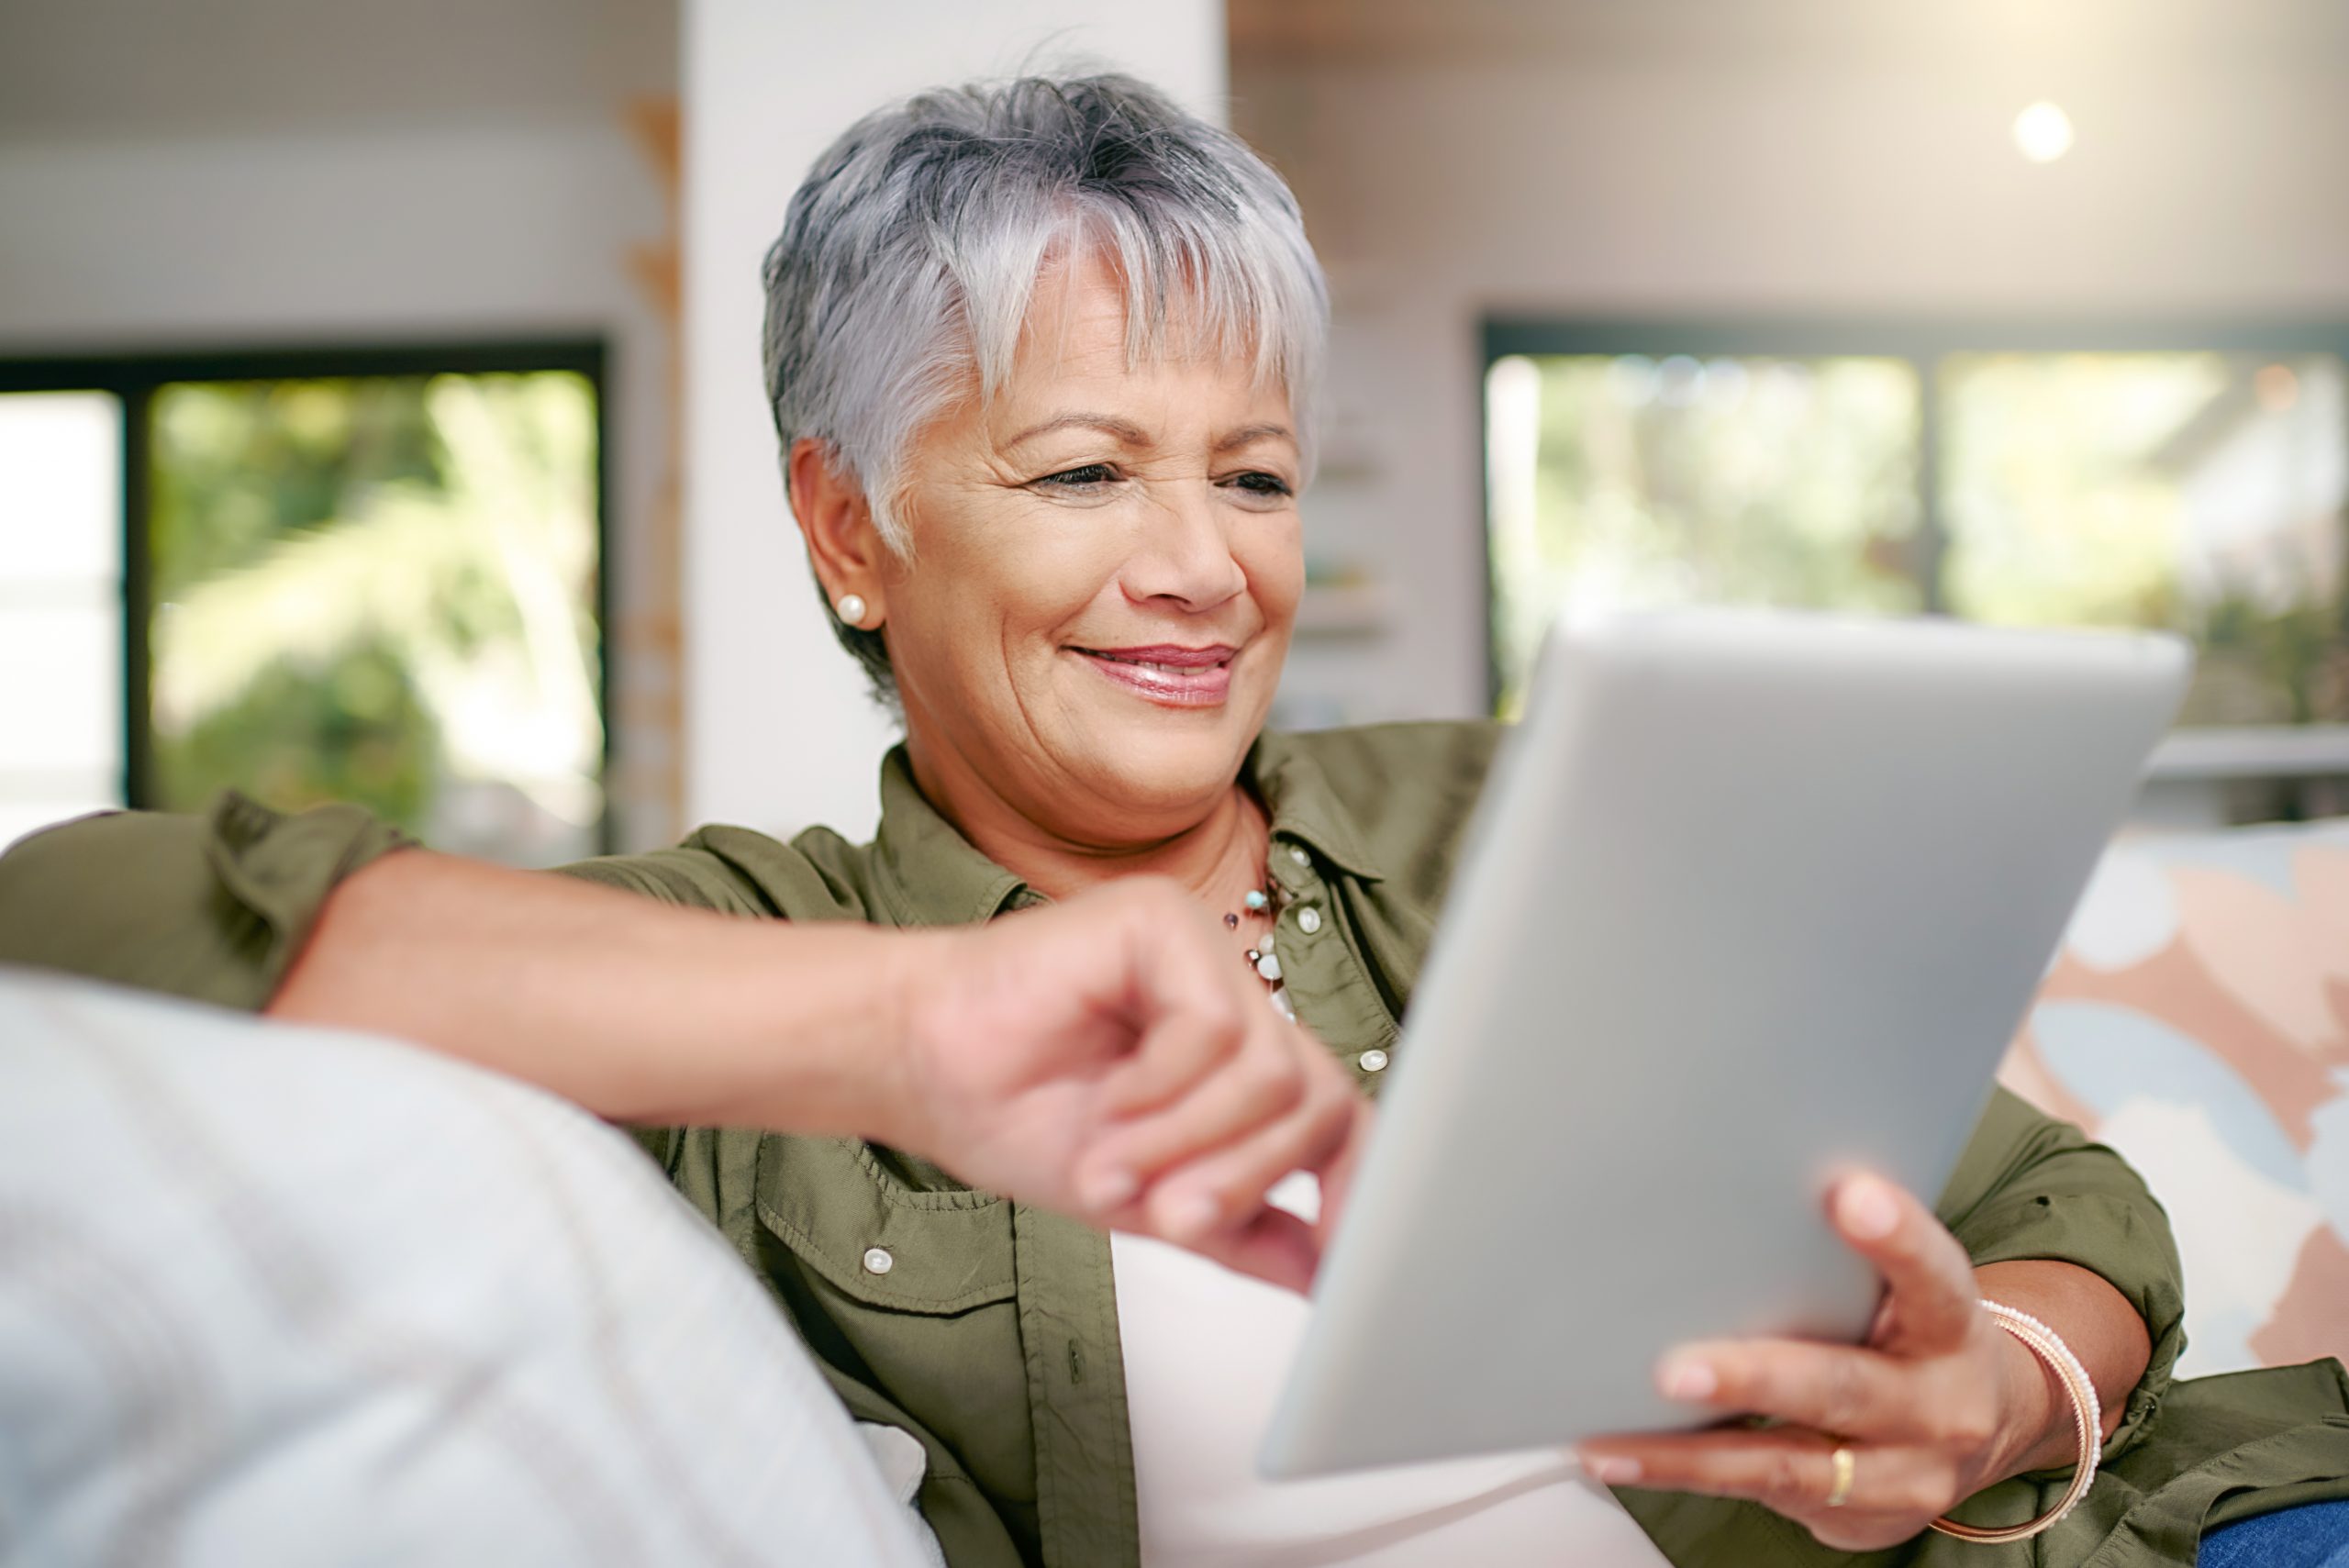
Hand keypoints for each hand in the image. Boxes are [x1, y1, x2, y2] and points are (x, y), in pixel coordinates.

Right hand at [876, 877, 1366, 1291]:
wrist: (915, 1064)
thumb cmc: (1012, 1110)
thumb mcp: (1147, 1199)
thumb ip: (1238, 1227)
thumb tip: (1323, 1276)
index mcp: (1237, 1060)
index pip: (1335, 1113)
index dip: (1357, 1183)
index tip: (1345, 1260)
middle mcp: (1233, 1000)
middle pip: (1314, 1099)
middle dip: (1245, 1177)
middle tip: (1171, 1215)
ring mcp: (1204, 955)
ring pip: (1270, 1070)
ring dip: (1187, 1139)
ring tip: (1112, 1164)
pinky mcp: (1164, 923)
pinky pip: (1214, 1025)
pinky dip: (1161, 1086)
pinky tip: (1109, 1097)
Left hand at [1577, 1174, 2050, 1551]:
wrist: (1981, 1423)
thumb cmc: (1915, 1331)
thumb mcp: (1910, 1287)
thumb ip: (1845, 1255)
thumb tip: (1730, 1188)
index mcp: (1950, 1323)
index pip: (1932, 1276)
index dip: (1895, 1239)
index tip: (1850, 1194)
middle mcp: (1936, 1405)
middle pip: (1843, 1387)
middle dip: (1755, 1378)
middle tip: (1677, 1369)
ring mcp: (1901, 1472)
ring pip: (1787, 1464)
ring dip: (1690, 1454)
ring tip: (1615, 1440)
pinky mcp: (1859, 1516)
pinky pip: (1761, 1494)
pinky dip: (1686, 1473)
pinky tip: (1624, 1455)